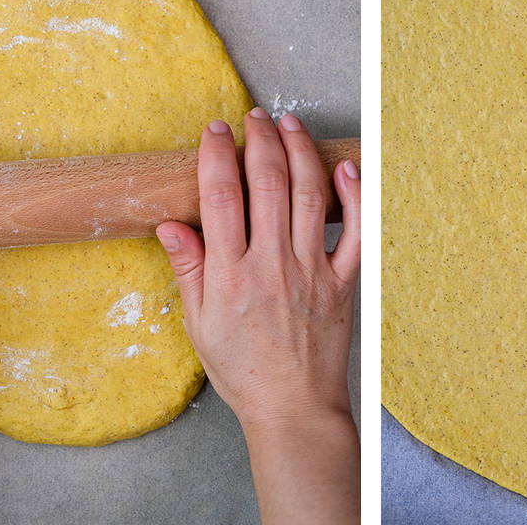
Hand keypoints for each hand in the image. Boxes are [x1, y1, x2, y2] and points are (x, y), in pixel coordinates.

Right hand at [156, 107, 359, 524]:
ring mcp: (311, 270)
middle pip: (268, 183)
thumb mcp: (199, 323)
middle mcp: (272, 264)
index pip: (222, 195)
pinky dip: (355, 197)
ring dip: (301, 152)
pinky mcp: (343, 282)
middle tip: (255, 117)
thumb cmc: (243, 370)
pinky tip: (346, 167)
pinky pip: (357, 232)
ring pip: (309, 196)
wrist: (292, 408)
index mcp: (230, 274)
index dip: (217, 155)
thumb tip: (170, 224)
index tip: (215, 131)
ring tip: (291, 125)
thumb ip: (188, 269)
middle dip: (260, 140)